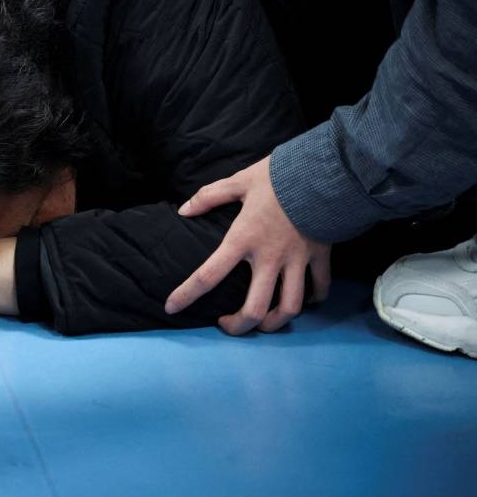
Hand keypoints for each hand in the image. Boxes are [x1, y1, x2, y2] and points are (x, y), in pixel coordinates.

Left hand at [165, 156, 331, 334]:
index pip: (208, 275)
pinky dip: (314, 298)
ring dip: (274, 322)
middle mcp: (269, 257)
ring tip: (263, 324)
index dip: (187, 294)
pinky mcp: (321, 256)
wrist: (325, 170)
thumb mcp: (239, 181)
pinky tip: (305, 301)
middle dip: (239, 326)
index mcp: (243, 239)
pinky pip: (320, 287)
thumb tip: (183, 210)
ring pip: (289, 307)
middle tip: (226, 325)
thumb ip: (210, 196)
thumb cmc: (279, 176)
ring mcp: (297, 260)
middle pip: (255, 309)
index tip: (171, 307)